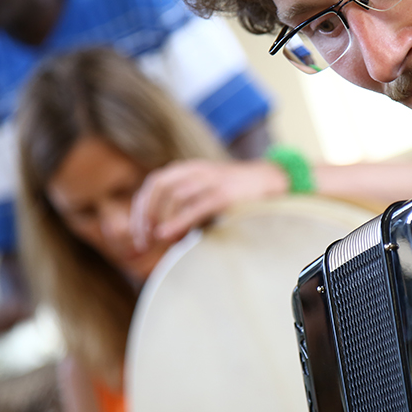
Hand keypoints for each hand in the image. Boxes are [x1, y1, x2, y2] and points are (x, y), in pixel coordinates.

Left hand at [129, 159, 287, 249]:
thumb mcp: (206, 194)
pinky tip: (168, 235)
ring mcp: (212, 180)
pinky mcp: (226, 194)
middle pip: (159, 187)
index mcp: (189, 169)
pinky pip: (196, 206)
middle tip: (142, 242)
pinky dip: (178, 221)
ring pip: (175, 195)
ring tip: (160, 242)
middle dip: (145, 215)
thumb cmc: (237, 195)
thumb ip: (184, 209)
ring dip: (162, 220)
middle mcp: (197, 170)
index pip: (154, 184)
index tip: (137, 235)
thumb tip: (158, 237)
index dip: (140, 210)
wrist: (273, 181)